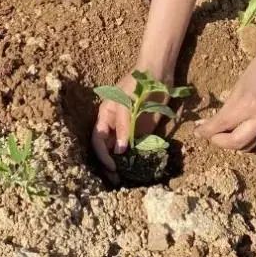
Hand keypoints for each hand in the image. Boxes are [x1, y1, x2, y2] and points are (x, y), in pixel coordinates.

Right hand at [91, 68, 169, 182]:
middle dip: (109, 164)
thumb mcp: (127, 106)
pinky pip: (135, 148)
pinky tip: (136, 170)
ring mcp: (127, 129)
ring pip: (120, 151)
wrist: (157, 76)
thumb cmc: (137, 86)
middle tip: (115, 180)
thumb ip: (124, 128)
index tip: (112, 166)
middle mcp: (114, 125)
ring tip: (124, 179)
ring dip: (121, 165)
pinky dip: (134, 159)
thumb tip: (120, 151)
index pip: (98, 139)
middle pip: (107, 148)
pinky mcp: (141, 132)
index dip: (102, 154)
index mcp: (105, 116)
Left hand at [195, 41, 255, 150]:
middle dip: (218, 142)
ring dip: (231, 144)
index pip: (223, 125)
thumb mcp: (239, 84)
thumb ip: (228, 106)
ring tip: (220, 134)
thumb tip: (212, 123)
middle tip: (208, 135)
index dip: (207, 131)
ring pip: (247, 146)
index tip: (197, 131)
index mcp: (248, 103)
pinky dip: (244, 139)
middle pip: (235, 143)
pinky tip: (236, 131)